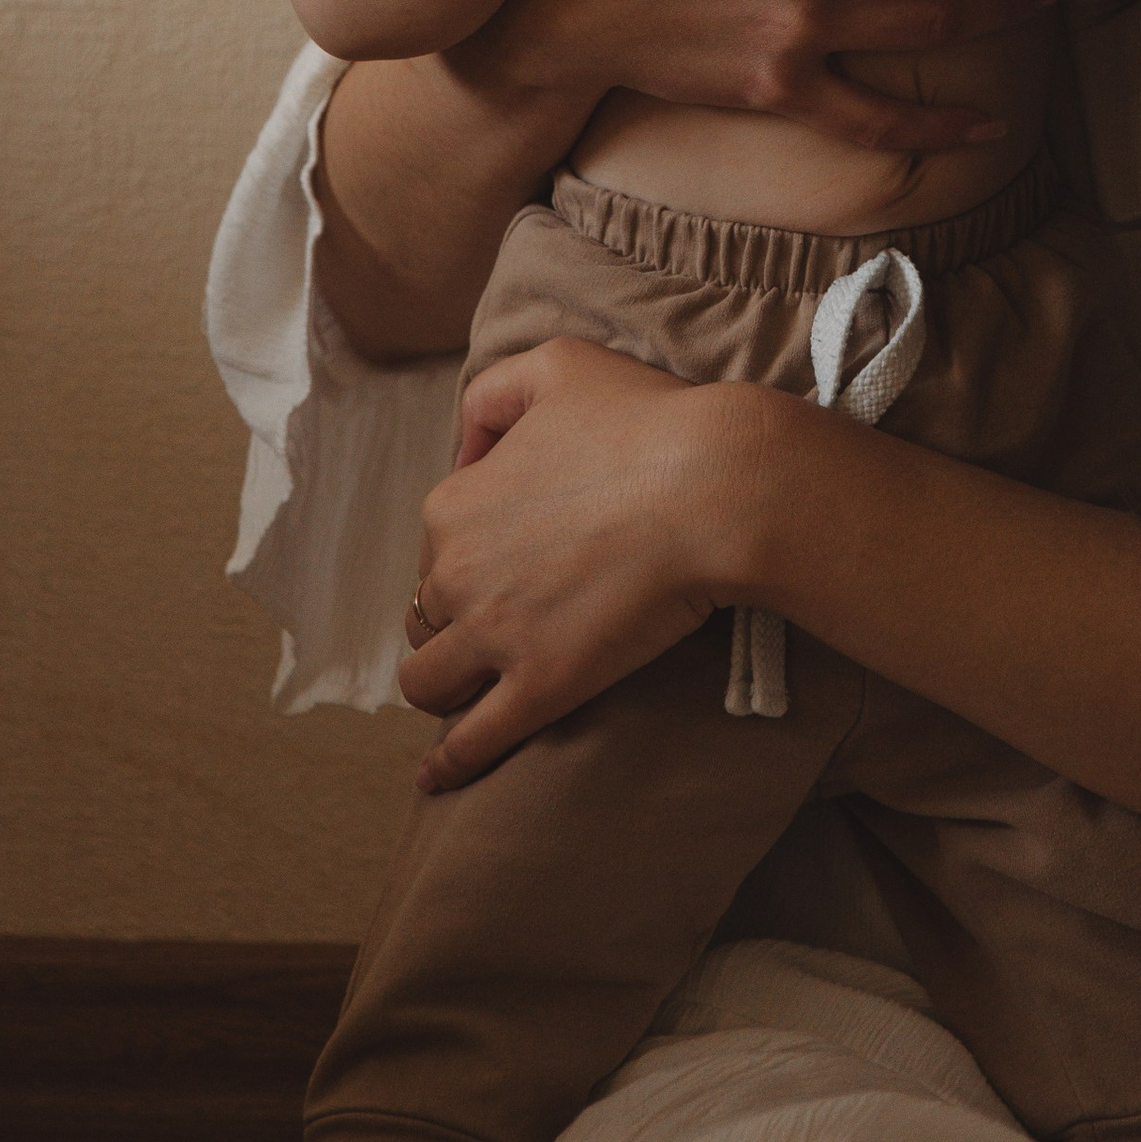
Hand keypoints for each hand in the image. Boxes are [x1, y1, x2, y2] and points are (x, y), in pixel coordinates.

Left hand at [400, 338, 797, 787]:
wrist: (714, 486)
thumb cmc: (646, 419)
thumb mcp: (558, 365)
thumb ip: (495, 393)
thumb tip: (467, 445)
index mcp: (454, 502)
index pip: (435, 540)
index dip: (469, 545)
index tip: (509, 550)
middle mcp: (456, 573)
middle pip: (426, 613)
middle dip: (453, 616)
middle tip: (501, 616)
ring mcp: (494, 637)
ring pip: (428, 682)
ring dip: (443, 683)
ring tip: (469, 687)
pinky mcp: (538, 688)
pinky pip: (469, 741)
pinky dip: (447, 762)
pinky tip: (437, 776)